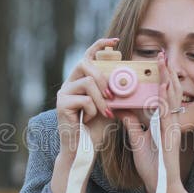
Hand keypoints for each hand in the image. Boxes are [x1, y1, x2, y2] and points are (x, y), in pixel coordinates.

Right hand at [56, 38, 119, 155]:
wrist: (83, 150)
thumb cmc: (96, 130)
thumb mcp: (110, 107)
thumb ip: (115, 94)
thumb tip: (131, 81)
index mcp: (80, 81)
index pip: (88, 56)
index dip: (100, 45)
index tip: (115, 41)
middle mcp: (70, 84)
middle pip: (86, 64)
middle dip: (103, 78)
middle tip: (112, 95)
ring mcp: (64, 93)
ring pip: (88, 82)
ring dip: (101, 99)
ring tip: (104, 112)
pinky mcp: (62, 104)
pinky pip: (85, 99)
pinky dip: (93, 110)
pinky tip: (89, 120)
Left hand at [115, 51, 183, 192]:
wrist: (160, 186)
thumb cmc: (151, 166)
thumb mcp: (138, 140)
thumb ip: (132, 124)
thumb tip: (122, 110)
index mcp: (163, 122)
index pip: (163, 95)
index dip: (161, 78)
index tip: (157, 63)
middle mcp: (171, 122)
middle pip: (171, 91)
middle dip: (167, 72)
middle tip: (162, 54)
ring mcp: (173, 128)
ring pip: (173, 98)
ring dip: (168, 79)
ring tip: (164, 63)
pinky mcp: (171, 135)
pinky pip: (169, 114)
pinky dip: (166, 99)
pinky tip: (164, 86)